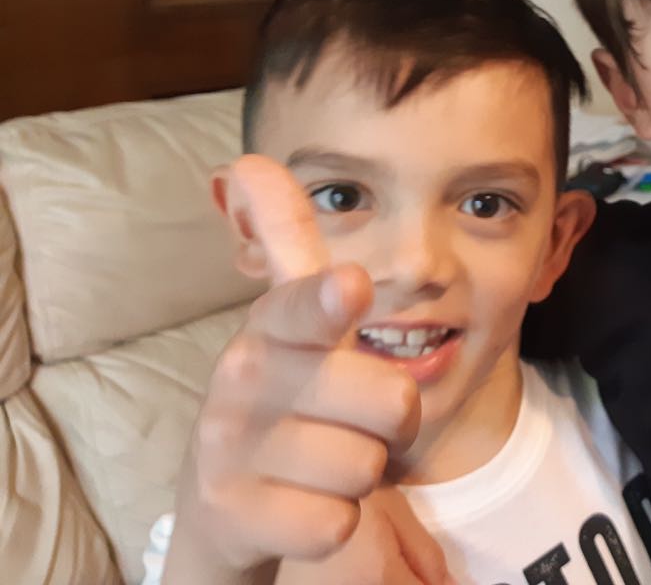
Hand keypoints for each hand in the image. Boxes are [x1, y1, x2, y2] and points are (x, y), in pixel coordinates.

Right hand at [165, 156, 422, 581]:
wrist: (224, 504)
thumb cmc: (287, 400)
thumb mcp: (294, 325)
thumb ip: (289, 245)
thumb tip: (248, 161)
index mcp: (272, 326)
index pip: (304, 306)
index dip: (330, 300)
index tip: (352, 287)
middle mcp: (242, 377)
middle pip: (391, 400)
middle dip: (392, 420)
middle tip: (350, 418)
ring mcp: (230, 448)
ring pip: (368, 464)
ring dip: (361, 471)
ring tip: (319, 461)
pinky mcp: (233, 514)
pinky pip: (337, 522)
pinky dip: (335, 521)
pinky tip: (301, 505)